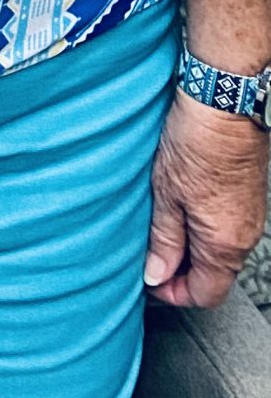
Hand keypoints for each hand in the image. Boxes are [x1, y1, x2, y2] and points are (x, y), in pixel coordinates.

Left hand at [145, 92, 267, 305]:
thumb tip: (156, 274)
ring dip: (189, 246)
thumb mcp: (167, 193)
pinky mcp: (247, 198)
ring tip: (159, 226)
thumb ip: (164, 239)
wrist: (224, 103)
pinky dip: (201, 226)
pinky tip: (179, 206)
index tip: (149, 279)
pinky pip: (224, 227)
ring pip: (218, 251)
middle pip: (213, 275)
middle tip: (148, 253)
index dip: (173, 293)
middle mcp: (243, 237)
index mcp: (224, 245)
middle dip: (179, 270)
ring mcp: (249, 217)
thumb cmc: (196, 142)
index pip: (204, 294)